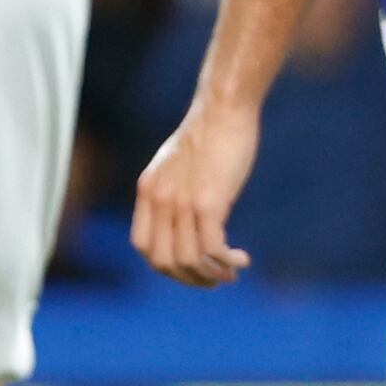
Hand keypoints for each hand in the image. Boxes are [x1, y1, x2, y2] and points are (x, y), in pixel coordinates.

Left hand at [132, 96, 260, 287]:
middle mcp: (160, 199)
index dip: (168, 265)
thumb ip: (174, 190)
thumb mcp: (178, 163)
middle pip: (164, 261)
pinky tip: (241, 260)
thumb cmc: (210, 132)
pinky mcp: (208, 202)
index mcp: (148, 190)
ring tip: (232, 272)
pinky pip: (212, 249)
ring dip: (212, 274)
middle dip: (191, 278)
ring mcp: (182, 202)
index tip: (193, 267)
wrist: (225, 107)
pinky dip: (227, 262)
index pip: (144, 246)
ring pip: (189, 260)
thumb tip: (187, 218)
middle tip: (217, 279)